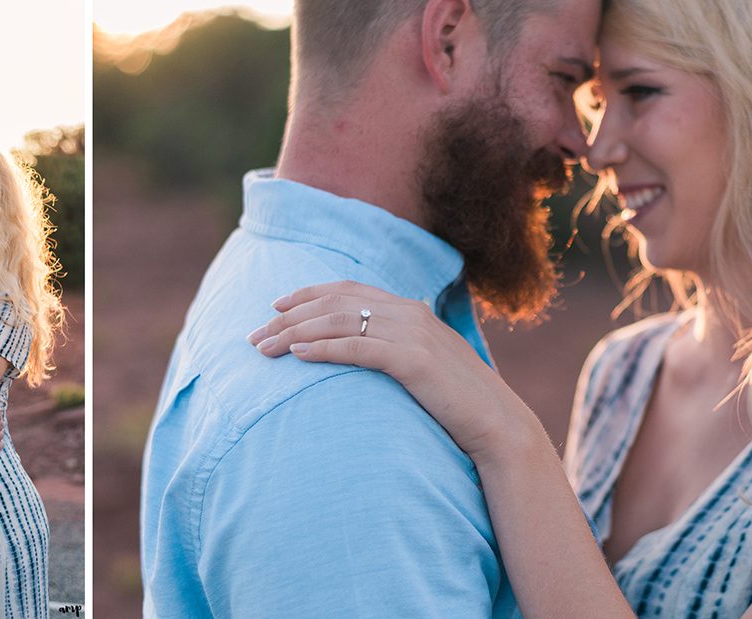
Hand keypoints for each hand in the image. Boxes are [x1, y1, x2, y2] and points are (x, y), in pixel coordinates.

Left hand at [248, 280, 539, 461]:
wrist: (497, 423)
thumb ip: (396, 349)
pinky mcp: (413, 360)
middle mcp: (409, 312)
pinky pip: (358, 347)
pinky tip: (298, 355)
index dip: (307, 294)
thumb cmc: (457, 402)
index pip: (348, 289)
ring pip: (340, 321)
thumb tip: (364, 351)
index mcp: (410, 309)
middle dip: (289, 316)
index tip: (274, 306)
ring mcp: (413, 333)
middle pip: (336, 303)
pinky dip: (324, 348)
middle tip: (255, 336)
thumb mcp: (424, 365)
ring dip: (295, 333)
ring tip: (265, 348)